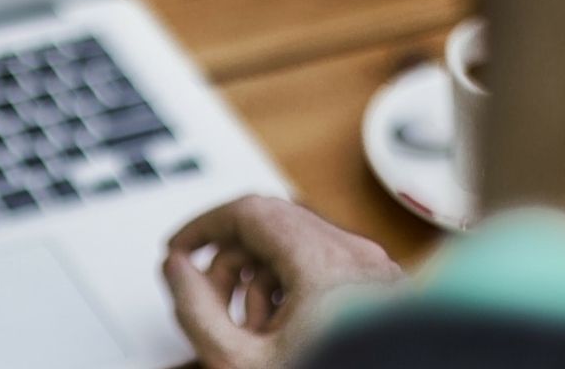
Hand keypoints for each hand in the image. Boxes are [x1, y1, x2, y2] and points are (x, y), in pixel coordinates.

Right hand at [161, 195, 401, 368]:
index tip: (179, 249)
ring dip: (260, 279)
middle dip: (230, 262)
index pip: (249, 211)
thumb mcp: (240, 362)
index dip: (203, 226)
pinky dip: (293, 289)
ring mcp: (377, 272)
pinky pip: (326, 268)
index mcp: (325, 264)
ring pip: (298, 247)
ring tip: (252, 331)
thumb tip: (177, 268)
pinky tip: (283, 333)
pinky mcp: (386, 290)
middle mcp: (359, 257)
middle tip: (209, 301)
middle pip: (271, 227)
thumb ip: (196, 310)